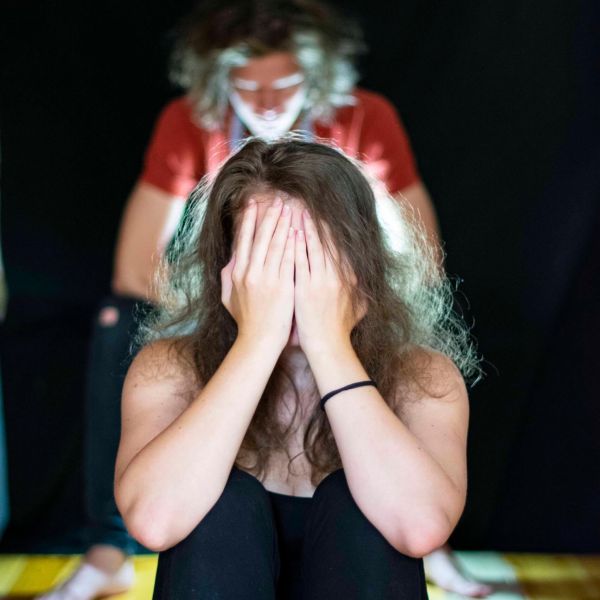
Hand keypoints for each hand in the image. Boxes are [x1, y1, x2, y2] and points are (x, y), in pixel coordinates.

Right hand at [221, 197, 295, 351]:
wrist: (259, 341)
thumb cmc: (246, 322)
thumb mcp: (228, 299)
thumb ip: (227, 278)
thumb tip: (229, 262)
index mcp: (237, 274)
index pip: (243, 241)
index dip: (249, 221)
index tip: (253, 205)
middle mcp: (250, 273)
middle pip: (260, 238)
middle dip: (269, 217)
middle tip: (276, 200)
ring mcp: (266, 279)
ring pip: (275, 245)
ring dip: (282, 224)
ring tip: (289, 208)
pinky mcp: (282, 286)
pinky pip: (288, 259)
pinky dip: (292, 244)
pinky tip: (297, 230)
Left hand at [293, 210, 365, 354]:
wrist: (328, 345)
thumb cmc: (341, 328)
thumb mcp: (360, 306)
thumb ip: (361, 290)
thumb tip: (364, 279)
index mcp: (350, 277)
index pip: (340, 246)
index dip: (330, 228)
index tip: (322, 213)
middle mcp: (338, 276)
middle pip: (327, 241)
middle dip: (315, 220)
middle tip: (305, 202)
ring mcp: (321, 281)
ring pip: (313, 247)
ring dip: (303, 227)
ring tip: (294, 210)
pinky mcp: (306, 288)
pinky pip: (300, 262)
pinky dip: (295, 246)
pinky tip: (288, 232)